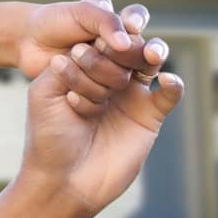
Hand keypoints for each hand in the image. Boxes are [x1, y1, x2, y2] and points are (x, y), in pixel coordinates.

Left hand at [16, 0, 157, 79]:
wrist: (28, 42)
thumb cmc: (54, 21)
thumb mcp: (80, 12)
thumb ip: (107, 22)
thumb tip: (125, 44)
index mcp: (118, 22)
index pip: (137, 19)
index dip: (136, 23)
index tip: (128, 25)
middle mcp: (120, 48)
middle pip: (137, 55)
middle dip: (114, 52)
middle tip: (91, 45)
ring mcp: (110, 71)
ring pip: (121, 78)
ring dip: (96, 68)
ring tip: (72, 53)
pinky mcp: (99, 91)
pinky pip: (104, 96)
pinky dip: (88, 89)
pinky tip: (72, 84)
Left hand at [19, 37, 183, 217]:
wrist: (65, 180)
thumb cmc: (48, 137)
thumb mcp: (44, 95)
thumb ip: (63, 68)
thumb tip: (81, 45)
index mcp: (81, 68)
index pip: (96, 41)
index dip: (97, 37)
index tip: (82, 47)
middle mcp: (108, 77)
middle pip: (125, 48)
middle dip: (119, 47)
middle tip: (109, 51)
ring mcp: (131, 95)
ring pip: (149, 63)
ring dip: (151, 53)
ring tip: (148, 53)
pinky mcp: (149, 116)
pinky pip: (169, 95)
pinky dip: (174, 84)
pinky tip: (167, 79)